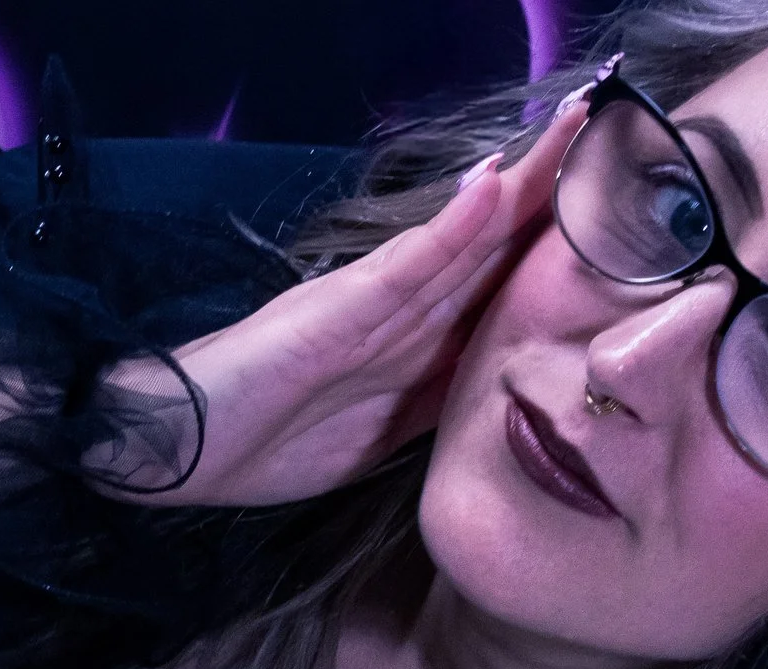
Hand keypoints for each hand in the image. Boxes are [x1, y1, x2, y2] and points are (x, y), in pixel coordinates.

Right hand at [135, 87, 592, 507]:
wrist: (153, 444)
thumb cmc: (241, 445)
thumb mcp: (362, 444)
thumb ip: (423, 410)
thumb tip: (488, 392)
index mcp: (402, 346)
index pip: (490, 284)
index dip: (549, 241)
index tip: (613, 205)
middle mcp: (390, 314)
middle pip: (489, 244)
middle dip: (554, 191)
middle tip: (612, 123)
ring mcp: (360, 308)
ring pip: (462, 240)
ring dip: (524, 185)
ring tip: (577, 127)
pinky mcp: (328, 319)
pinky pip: (404, 272)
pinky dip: (453, 231)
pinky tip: (496, 189)